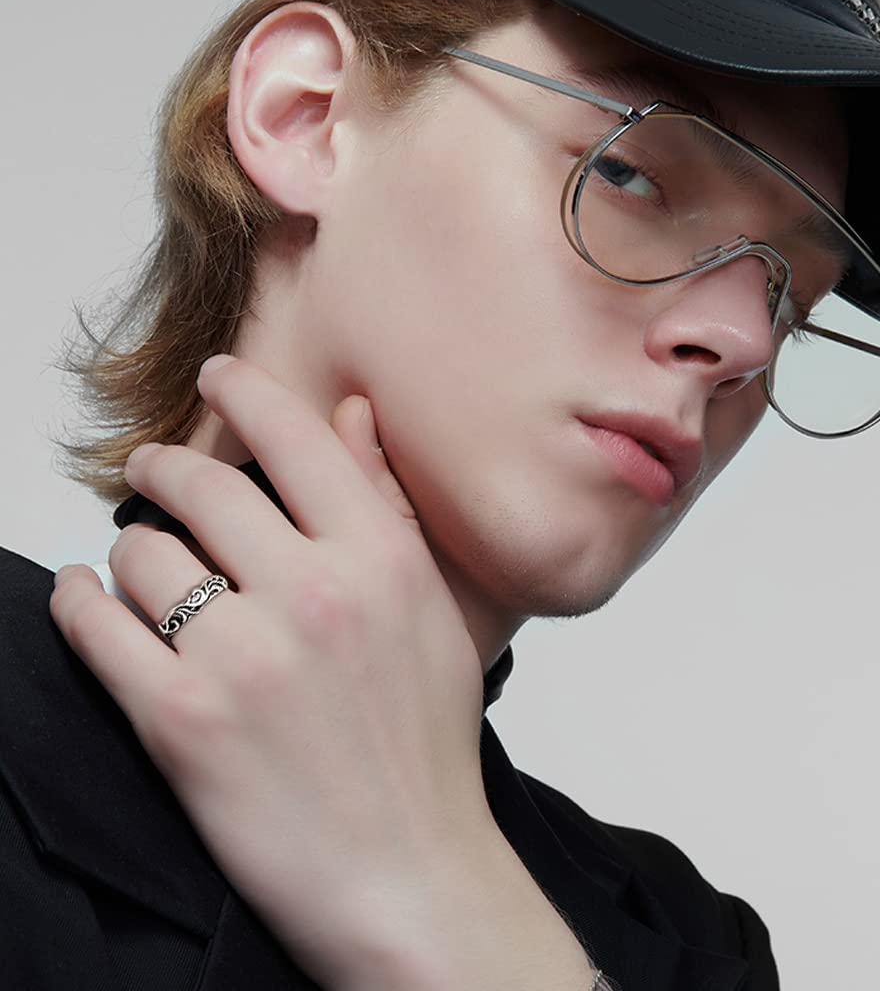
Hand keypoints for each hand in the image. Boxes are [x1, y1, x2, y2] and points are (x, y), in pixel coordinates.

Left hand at [49, 355, 498, 986]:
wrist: (408, 871)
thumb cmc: (425, 744)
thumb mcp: (429, 612)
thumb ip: (387, 505)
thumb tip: (352, 415)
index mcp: (382, 559)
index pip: (295, 438)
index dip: (244, 393)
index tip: (217, 377)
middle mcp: (315, 594)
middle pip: (201, 485)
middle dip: (164, 469)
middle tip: (153, 473)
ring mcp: (245, 656)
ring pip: (141, 552)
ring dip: (134, 553)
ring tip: (148, 575)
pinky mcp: (181, 719)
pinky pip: (96, 624)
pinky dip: (81, 602)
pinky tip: (90, 599)